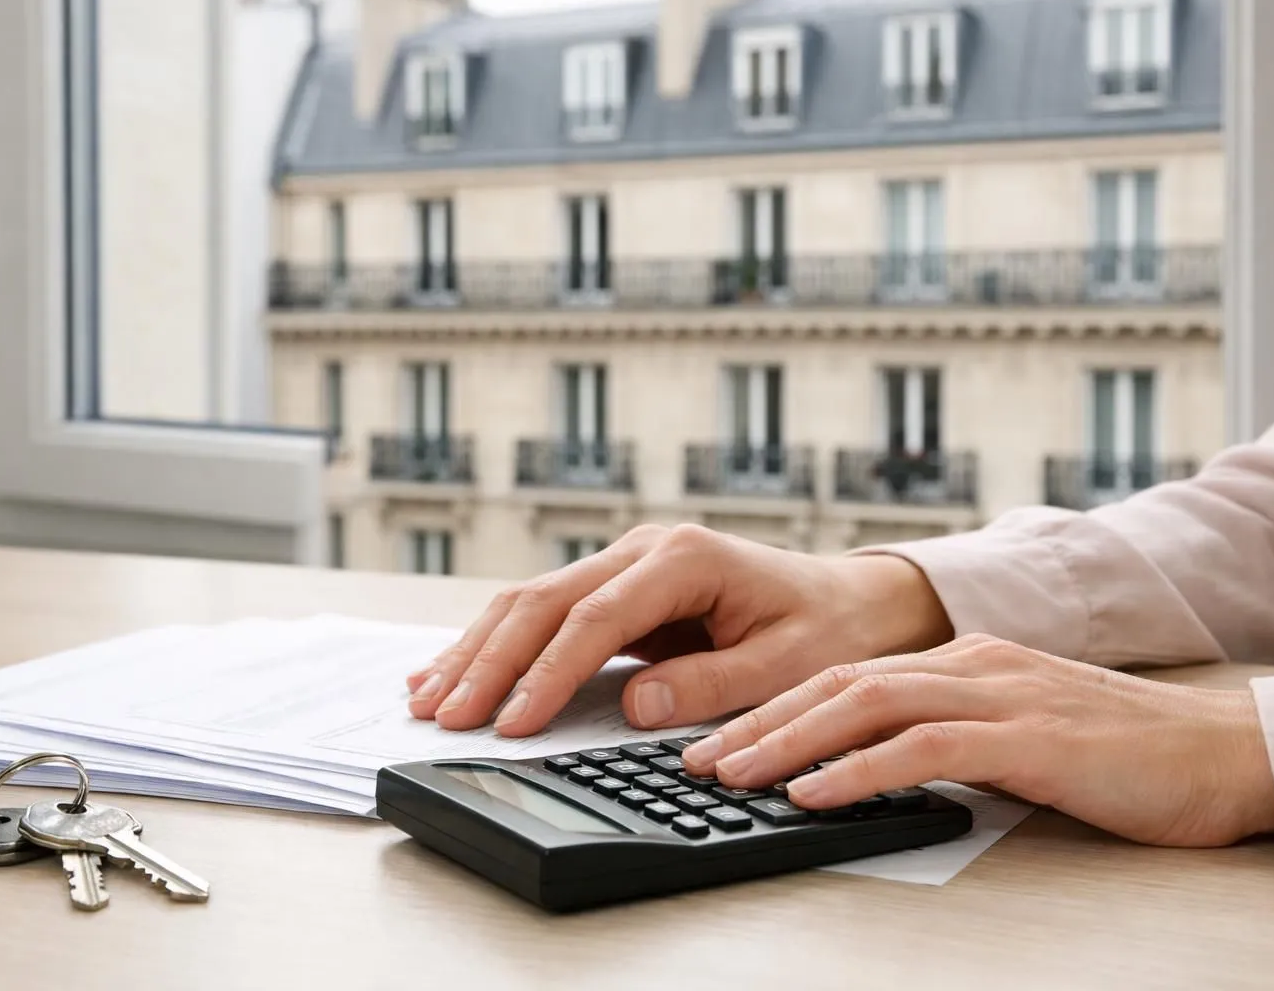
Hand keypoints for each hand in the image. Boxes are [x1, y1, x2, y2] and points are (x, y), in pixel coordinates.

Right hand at [404, 524, 953, 736]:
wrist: (845, 599)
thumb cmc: (822, 630)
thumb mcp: (786, 665)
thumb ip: (713, 685)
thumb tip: (636, 706)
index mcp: (684, 558)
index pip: (595, 618)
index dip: (548, 673)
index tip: (514, 724)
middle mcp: (642, 549)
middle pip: (543, 602)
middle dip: (489, 662)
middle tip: (447, 717)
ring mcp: (622, 562)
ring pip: (528, 601)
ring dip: (477, 650)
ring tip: (429, 700)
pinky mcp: (613, 586)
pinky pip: (541, 612)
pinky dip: (493, 642)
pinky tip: (453, 669)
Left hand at [683, 635, 1273, 848]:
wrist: (1223, 750)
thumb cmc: (1119, 751)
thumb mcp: (1014, 732)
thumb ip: (947, 736)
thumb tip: (869, 768)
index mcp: (960, 659)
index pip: (843, 676)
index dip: (774, 709)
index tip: (718, 742)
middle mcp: (968, 663)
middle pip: (836, 682)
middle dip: (759, 723)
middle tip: (698, 762)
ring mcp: (999, 691)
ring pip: (865, 705)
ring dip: (789, 742)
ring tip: (733, 776)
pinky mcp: (1029, 734)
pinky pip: (925, 748)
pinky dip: (861, 769)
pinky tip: (816, 794)